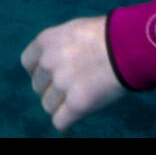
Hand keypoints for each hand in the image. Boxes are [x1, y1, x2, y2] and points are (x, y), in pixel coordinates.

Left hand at [20, 15, 125, 131]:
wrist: (127, 46)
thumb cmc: (107, 35)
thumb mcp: (74, 30)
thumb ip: (60, 45)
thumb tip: (57, 58)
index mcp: (45, 42)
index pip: (28, 63)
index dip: (37, 71)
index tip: (48, 76)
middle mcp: (48, 63)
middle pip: (38, 86)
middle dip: (50, 89)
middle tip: (67, 90)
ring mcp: (62, 84)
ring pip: (48, 105)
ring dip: (59, 107)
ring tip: (73, 104)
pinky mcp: (78, 103)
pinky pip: (60, 121)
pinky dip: (64, 124)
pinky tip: (69, 124)